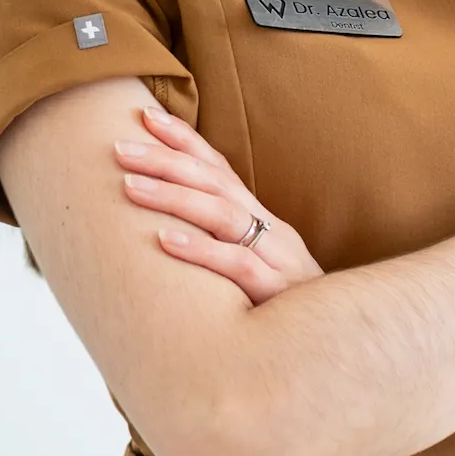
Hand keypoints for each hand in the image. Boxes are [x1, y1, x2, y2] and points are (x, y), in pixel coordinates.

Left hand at [112, 101, 322, 303]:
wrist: (335, 339)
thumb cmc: (287, 304)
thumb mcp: (257, 263)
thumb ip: (222, 243)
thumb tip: (166, 226)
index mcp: (261, 219)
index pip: (220, 167)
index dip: (185, 139)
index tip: (145, 115)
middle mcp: (268, 228)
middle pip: (214, 182)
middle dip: (165, 160)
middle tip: (119, 148)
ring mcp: (274, 257)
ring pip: (222, 215)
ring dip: (173, 197)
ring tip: (129, 186)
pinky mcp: (275, 291)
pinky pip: (236, 265)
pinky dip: (199, 250)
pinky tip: (163, 241)